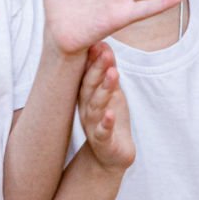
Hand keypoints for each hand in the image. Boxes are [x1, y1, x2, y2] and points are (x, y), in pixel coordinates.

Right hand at [78, 43, 133, 172]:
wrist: (112, 156)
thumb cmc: (111, 119)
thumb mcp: (111, 92)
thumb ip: (107, 71)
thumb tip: (103, 45)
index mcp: (87, 95)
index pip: (86, 74)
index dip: (91, 59)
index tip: (98, 42)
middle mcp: (86, 109)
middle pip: (89, 87)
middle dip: (97, 69)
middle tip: (105, 53)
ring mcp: (93, 125)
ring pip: (96, 106)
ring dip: (103, 90)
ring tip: (113, 74)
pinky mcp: (103, 142)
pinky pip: (102, 132)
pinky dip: (106, 122)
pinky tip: (110, 114)